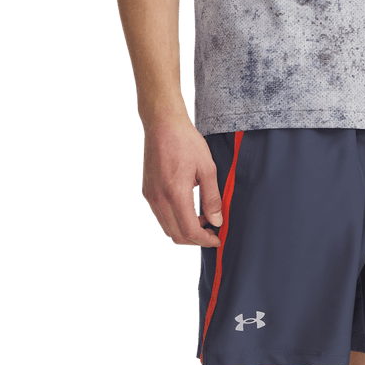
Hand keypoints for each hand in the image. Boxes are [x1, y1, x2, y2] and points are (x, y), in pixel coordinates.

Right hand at [141, 115, 222, 247]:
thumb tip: (216, 222)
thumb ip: (212, 198)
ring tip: (202, 219)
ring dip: (185, 231)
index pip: (189, 231)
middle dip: (196, 239)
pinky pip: (161, 218)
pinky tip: (189, 211)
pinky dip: (176, 222)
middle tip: (211, 231)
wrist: (162, 125)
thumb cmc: (186, 142)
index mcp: (175, 193)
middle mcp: (159, 198)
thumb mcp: (208, 169)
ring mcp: (151, 196)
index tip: (217, 239)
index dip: (205, 240)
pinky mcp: (148, 192)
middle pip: (177, 235)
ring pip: (168, 229)